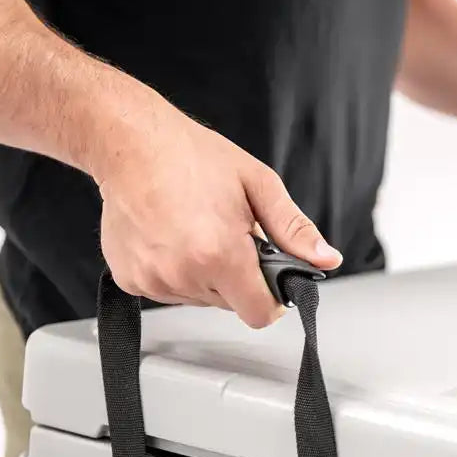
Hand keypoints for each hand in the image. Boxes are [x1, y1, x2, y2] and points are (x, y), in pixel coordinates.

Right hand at [92, 95, 341, 327]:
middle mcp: (184, 274)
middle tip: (227, 235)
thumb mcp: (258, 186)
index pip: (260, 313)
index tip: (270, 278)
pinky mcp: (131, 280)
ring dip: (206, 275)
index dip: (272, 299)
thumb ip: (294, 230)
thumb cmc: (192, 156)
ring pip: (200, 298)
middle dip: (238, 277)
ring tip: (196, 231)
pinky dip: (176, 272)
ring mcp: (154, 280)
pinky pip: (168, 291)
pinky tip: (171, 238)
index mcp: (220, 255)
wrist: (129, 143)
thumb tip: (327, 259)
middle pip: (231, 304)